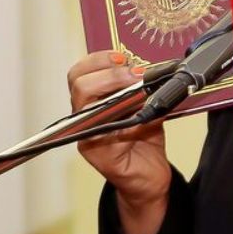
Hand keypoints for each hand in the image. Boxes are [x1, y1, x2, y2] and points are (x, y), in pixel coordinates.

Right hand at [69, 50, 170, 233]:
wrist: (149, 176)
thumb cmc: (143, 140)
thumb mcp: (146, 106)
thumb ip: (144, 89)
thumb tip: (154, 70)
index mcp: (92, 100)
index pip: (80, 72)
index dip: (99, 60)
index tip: (123, 58)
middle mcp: (83, 116)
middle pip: (79, 84)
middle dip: (110, 74)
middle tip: (136, 75)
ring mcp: (85, 135)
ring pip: (86, 105)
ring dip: (116, 92)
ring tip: (141, 91)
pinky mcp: (95, 152)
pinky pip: (102, 130)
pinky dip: (124, 118)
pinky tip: (141, 116)